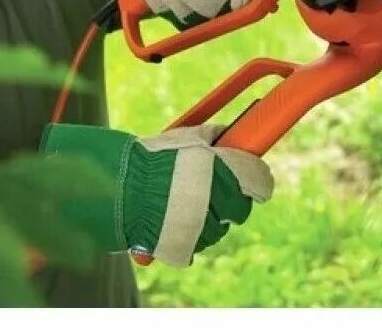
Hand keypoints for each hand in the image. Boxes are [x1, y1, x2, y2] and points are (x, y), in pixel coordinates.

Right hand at [41, 123, 272, 266]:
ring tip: (182, 201)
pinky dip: (189, 234)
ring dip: (208, 217)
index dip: (257, 179)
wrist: (120, 187)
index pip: (261, 181)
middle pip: (241, 208)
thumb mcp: (185, 137)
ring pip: (219, 228)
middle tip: (212, 189)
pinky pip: (198, 243)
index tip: (252, 177)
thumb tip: (226, 133)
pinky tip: (172, 219)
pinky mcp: (187, 249)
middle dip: (231, 199)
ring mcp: (205, 229)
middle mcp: (221, 201)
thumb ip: (211, 136)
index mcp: (226, 171)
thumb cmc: (153, 158)